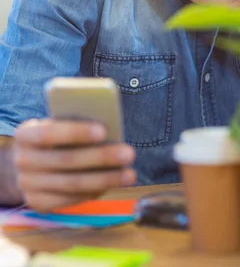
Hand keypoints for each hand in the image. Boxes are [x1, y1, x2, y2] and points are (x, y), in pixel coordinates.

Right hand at [13, 119, 135, 211]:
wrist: (30, 161)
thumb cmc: (55, 136)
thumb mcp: (59, 123)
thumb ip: (76, 122)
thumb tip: (109, 129)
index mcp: (25, 134)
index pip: (49, 133)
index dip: (75, 132)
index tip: (103, 130)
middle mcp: (22, 160)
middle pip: (66, 160)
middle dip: (101, 157)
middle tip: (129, 153)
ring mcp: (28, 185)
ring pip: (72, 183)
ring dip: (105, 179)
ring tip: (130, 174)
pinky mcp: (38, 203)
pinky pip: (71, 199)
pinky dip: (94, 191)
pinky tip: (113, 184)